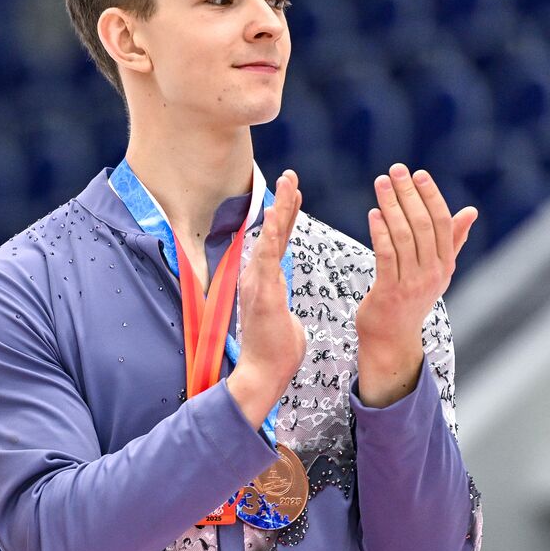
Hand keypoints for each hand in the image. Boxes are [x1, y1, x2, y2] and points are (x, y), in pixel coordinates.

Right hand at [228, 170, 306, 430]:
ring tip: (290, 182)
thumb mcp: (284, 323)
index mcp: (264, 283)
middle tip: (292, 176)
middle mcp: (257, 277)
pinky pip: (267, 254)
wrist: (263, 374)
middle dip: (283, 203)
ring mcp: (257, 282)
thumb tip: (284, 312)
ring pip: (271, 237)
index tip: (293, 195)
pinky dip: (272, 231)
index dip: (285, 218)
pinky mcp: (262, 290)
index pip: (276, 243)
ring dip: (280, 208)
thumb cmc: (275, 354)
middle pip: (272, 233)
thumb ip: (282, 310)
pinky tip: (277, 209)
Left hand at [357, 165, 475, 406]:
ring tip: (381, 184)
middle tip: (395, 170)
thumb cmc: (411, 298)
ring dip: (391, 206)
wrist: (392, 338)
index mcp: (445, 264)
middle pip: (423, 225)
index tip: (418, 174)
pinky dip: (380, 231)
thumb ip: (453, 241)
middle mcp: (432, 273)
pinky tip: (374, 213)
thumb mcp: (436, 271)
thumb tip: (471, 211)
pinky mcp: (390, 292)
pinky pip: (386, 255)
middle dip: (409, 194)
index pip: (443, 223)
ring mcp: (412, 283)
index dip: (431, 196)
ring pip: (403, 236)